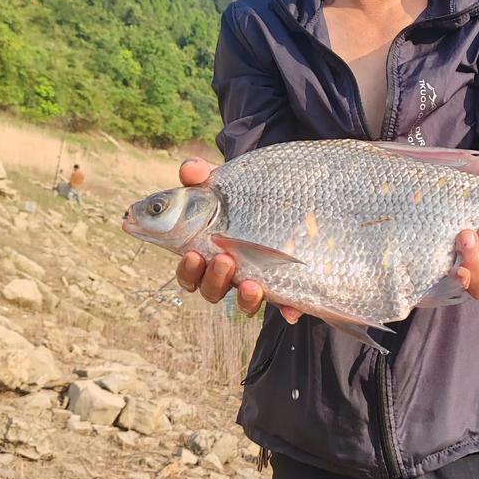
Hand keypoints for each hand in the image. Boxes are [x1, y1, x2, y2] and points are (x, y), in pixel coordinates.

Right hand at [175, 158, 301, 322]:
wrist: (281, 199)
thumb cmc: (241, 196)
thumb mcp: (223, 184)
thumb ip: (202, 176)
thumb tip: (190, 169)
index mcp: (207, 254)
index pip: (189, 273)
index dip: (188, 270)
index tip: (193, 254)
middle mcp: (230, 273)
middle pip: (212, 290)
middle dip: (214, 279)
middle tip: (223, 259)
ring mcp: (258, 281)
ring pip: (245, 303)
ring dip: (245, 298)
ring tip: (250, 283)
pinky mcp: (286, 286)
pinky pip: (286, 304)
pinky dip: (287, 308)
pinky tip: (290, 309)